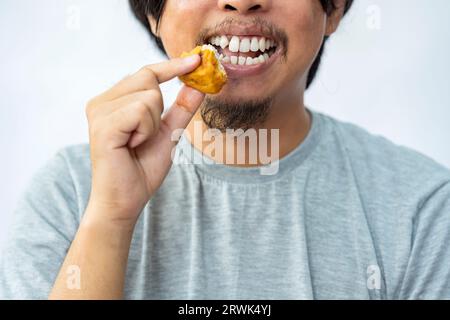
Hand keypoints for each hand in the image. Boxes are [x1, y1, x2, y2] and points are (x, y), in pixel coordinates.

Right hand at [84, 55, 203, 226]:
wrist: (126, 201)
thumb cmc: (142, 170)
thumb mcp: (169, 133)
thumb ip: (182, 108)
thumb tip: (200, 85)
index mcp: (113, 101)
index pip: (146, 73)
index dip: (172, 66)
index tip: (199, 58)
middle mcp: (101, 102)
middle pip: (148, 78)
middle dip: (159, 108)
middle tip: (147, 135)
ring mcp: (98, 112)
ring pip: (149, 95)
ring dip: (153, 124)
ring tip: (136, 143)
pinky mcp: (102, 125)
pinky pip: (141, 110)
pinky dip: (146, 130)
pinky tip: (131, 146)